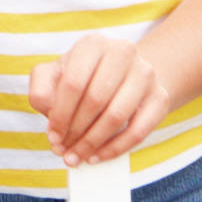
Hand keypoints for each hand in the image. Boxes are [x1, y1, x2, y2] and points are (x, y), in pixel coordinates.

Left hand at [28, 35, 169, 166]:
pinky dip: (115, 149)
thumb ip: (41, 86)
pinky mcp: (160, 97)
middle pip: (95, 100)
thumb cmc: (83, 78)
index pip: (73, 83)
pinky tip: (97, 157)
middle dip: (75, 131)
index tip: (53, 137)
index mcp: (93, 44)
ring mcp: (145, 73)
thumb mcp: (56, 75)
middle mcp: (122, 52)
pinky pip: (139, 131)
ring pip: (116, 116)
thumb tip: (47, 109)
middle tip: (63, 151)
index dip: (60, 115)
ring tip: (77, 157)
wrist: (125, 76)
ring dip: (93, 143)